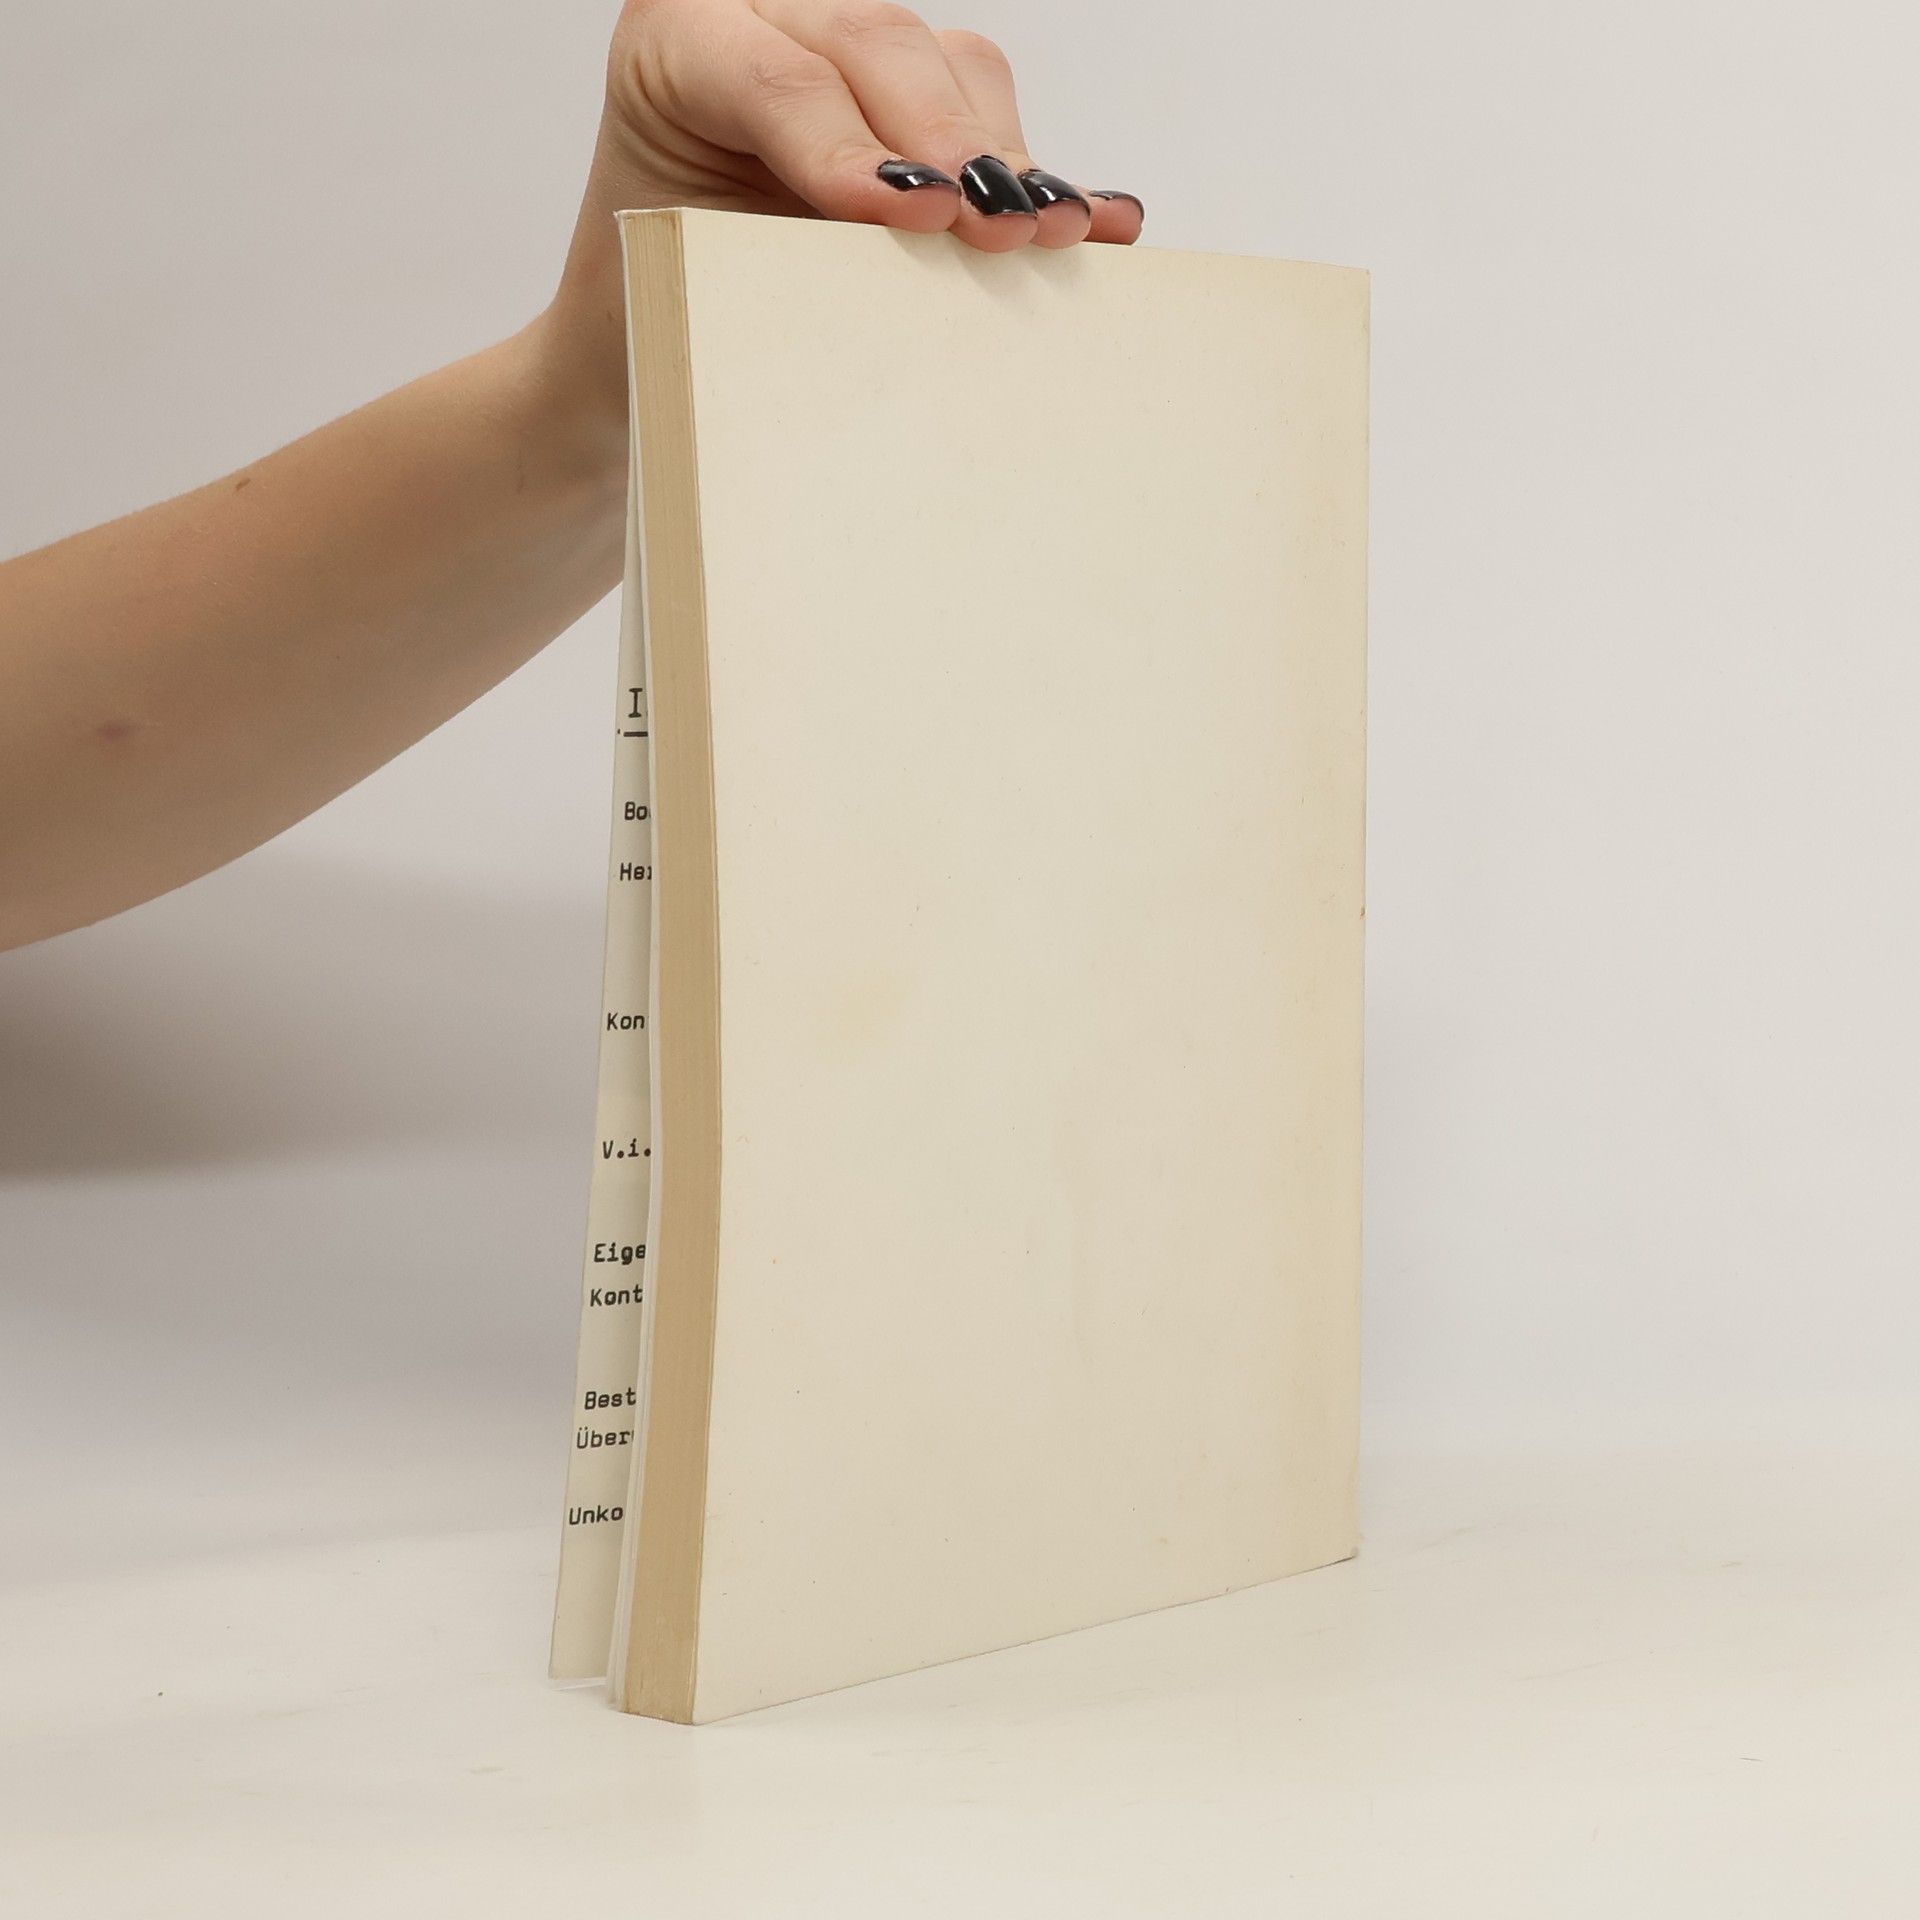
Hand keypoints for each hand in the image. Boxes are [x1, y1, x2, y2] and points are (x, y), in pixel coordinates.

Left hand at [544, 0, 1142, 422]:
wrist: (652, 327)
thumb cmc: (658, 305)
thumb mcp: (690, 280)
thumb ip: (770, 258)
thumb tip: (901, 271)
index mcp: (676, 44)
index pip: (772, 75)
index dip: (843, 143)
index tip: (908, 214)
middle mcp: (764, 18)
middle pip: (877, 45)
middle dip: (947, 139)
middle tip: (999, 227)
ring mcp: (847, 52)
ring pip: (951, 65)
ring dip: (1005, 157)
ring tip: (1051, 231)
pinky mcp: (913, 99)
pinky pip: (992, 110)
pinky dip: (1043, 172)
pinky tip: (1095, 220)